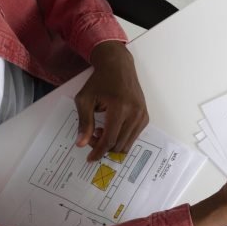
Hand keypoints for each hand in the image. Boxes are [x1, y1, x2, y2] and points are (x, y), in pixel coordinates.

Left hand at [75, 41, 147, 160]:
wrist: (118, 66)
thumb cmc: (100, 81)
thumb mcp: (85, 99)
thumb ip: (84, 122)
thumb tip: (82, 144)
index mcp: (119, 108)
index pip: (109, 139)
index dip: (98, 152)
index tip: (90, 159)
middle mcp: (134, 113)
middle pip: (119, 144)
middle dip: (104, 147)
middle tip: (92, 137)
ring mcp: (142, 115)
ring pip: (127, 144)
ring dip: (113, 143)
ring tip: (102, 130)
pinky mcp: (145, 117)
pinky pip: (133, 137)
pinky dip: (122, 138)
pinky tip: (112, 127)